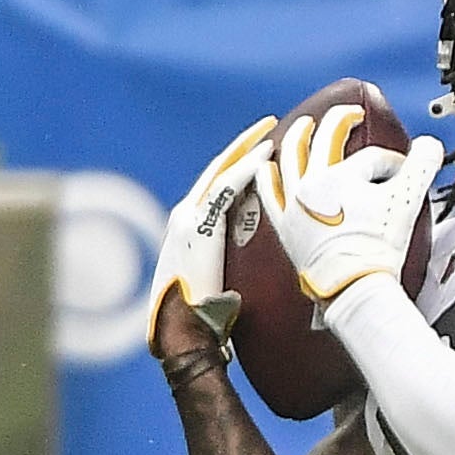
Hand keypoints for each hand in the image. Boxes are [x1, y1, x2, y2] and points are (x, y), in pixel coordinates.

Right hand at [150, 115, 272, 357]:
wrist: (182, 330)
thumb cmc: (207, 315)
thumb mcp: (223, 276)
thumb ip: (235, 260)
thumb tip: (262, 261)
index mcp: (192, 226)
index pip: (219, 184)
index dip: (240, 163)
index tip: (262, 147)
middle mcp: (185, 215)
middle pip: (219, 170)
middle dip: (243, 146)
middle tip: (269, 125)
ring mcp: (188, 219)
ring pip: (222, 173)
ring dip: (247, 150)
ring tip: (272, 131)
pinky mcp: (197, 227)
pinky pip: (225, 189)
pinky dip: (245, 170)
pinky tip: (265, 155)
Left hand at [264, 106, 445, 307]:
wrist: (353, 286)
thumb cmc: (377, 249)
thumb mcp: (408, 202)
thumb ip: (422, 166)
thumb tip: (428, 143)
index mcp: (341, 176)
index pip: (372, 158)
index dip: (394, 163)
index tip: (406, 173)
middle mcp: (312, 183)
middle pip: (324, 142)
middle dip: (339, 123)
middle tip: (348, 114)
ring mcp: (295, 204)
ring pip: (290, 159)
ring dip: (297, 137)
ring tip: (303, 126)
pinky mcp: (285, 225)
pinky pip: (269, 194)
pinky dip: (267, 176)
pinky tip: (267, 166)